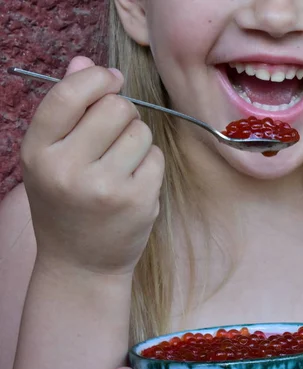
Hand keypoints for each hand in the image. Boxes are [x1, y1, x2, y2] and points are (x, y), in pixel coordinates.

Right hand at [21, 56, 163, 274]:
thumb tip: (85, 62)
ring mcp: (105, 186)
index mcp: (38, 152)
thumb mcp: (50, 158)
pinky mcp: (137, 200)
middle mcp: (68, 168)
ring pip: (141, 131)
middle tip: (114, 136)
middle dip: (123, 113)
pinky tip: (133, 184)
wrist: (80, 264)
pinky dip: (149, 164)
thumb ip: (66, 109)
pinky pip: (156, 157)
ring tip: (121, 164)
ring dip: (138, 140)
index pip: (70, 94)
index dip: (98, 79)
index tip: (112, 80)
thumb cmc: (65, 204)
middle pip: (117, 107)